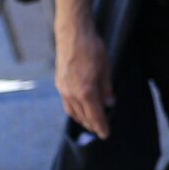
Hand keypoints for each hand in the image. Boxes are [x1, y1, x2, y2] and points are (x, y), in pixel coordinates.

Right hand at [54, 0, 114, 138]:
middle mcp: (71, 93)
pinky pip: (66, 102)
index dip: (101, 126)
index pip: (95, 116)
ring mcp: (63, 88)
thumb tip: (109, 103)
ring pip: (72, 111)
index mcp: (86, 91)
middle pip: (82, 116)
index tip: (106, 134)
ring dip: (81, 119)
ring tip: (90, 123)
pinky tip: (79, 109)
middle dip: (92, 125)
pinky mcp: (59, 82)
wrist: (72, 34)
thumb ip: (107, 88)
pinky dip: (74, 110)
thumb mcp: (106, 68)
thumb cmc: (92, 49)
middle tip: (100, 131)